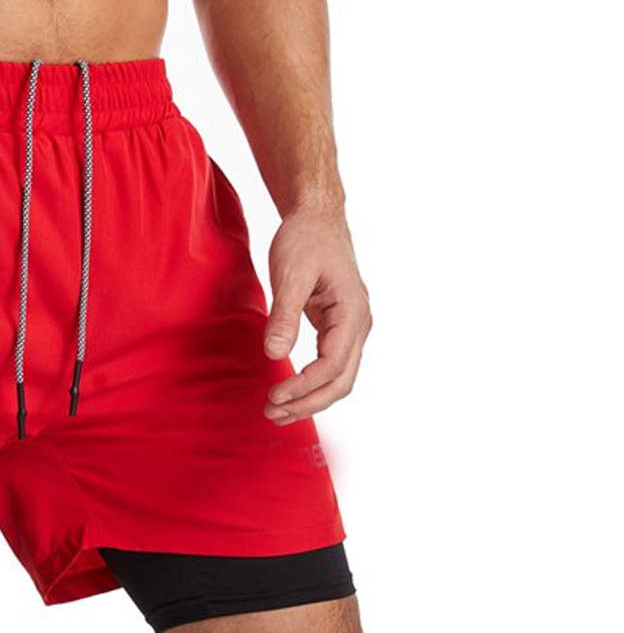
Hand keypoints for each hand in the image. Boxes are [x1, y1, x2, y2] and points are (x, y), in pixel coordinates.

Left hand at [263, 207, 369, 423]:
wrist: (317, 218)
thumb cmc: (305, 240)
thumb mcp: (290, 274)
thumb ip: (284, 315)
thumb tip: (274, 354)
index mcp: (352, 312)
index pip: (332, 365)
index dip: (303, 386)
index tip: (274, 396)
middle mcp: (359, 324)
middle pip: (341, 381)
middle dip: (309, 403)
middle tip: (272, 414)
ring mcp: (352, 328)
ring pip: (339, 379)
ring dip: (310, 399)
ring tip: (277, 412)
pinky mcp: (338, 328)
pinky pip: (331, 366)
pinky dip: (312, 384)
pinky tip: (289, 393)